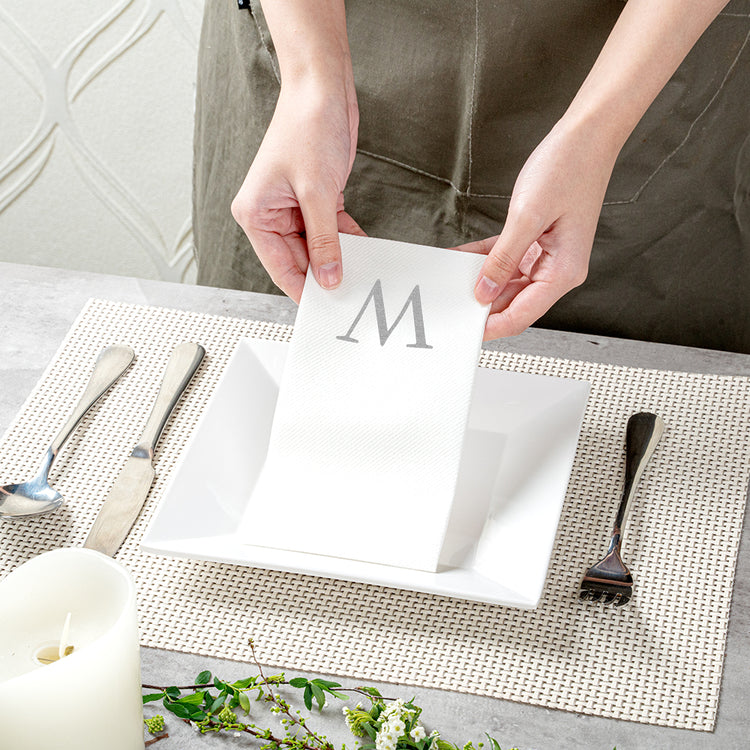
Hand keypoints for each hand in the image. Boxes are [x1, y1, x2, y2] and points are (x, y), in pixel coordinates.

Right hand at [231, 78, 364, 302]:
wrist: (322, 89)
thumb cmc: (306, 127)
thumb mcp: (317, 193)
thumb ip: (324, 242)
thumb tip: (329, 278)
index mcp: (254, 213)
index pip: (279, 267)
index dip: (303, 290)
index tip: (324, 309)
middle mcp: (270, 214)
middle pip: (299, 260)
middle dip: (324, 274)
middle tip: (350, 292)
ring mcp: (293, 208)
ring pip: (317, 248)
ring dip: (338, 259)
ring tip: (360, 273)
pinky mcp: (315, 200)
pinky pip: (330, 232)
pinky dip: (346, 241)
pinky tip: (363, 252)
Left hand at [459, 118, 617, 340]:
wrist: (586, 135)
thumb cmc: (569, 168)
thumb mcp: (527, 217)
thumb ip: (503, 259)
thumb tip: (484, 291)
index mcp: (562, 272)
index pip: (521, 315)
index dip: (491, 326)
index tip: (464, 330)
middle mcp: (557, 269)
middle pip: (512, 302)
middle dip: (481, 304)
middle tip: (449, 304)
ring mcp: (546, 256)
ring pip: (505, 282)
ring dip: (478, 280)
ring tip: (449, 280)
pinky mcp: (536, 240)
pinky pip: (504, 259)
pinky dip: (482, 259)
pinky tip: (459, 258)